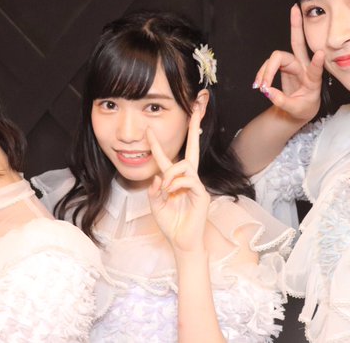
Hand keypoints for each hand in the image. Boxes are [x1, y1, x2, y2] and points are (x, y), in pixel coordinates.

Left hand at [147, 104, 209, 252]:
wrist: (182, 241)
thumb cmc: (170, 223)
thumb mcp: (155, 205)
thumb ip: (154, 190)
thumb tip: (159, 177)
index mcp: (174, 180)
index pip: (166, 158)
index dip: (156, 145)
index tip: (147, 130)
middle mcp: (186, 178)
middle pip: (191, 149)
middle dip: (194, 128)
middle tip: (196, 108)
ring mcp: (196, 185)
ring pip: (184, 165)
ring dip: (171, 175)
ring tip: (166, 190)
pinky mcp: (201, 193)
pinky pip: (189, 179)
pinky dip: (177, 184)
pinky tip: (173, 194)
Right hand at [254, 5, 323, 121]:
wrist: (300, 109)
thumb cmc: (303, 108)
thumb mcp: (296, 110)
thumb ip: (282, 101)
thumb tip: (267, 91)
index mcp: (313, 80)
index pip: (315, 70)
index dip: (317, 63)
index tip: (321, 54)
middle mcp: (303, 67)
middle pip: (298, 44)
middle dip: (295, 26)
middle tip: (294, 9)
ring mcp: (292, 65)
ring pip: (276, 58)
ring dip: (265, 71)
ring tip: (260, 86)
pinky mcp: (283, 66)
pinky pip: (268, 65)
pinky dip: (262, 74)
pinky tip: (259, 84)